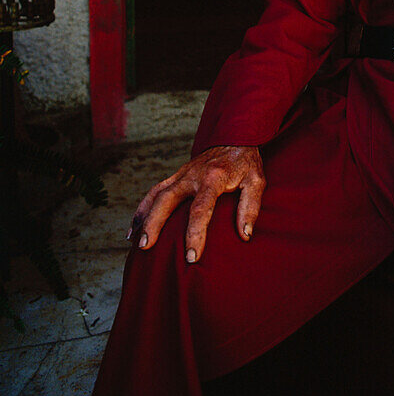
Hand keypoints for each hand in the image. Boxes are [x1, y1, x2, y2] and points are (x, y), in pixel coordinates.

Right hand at [129, 145, 264, 263]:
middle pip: (168, 199)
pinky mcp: (176, 175)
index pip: (200, 208)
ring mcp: (182, 174)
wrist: (234, 138)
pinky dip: (142, 209)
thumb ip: (251, 207)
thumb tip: (245, 234)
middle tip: (147, 247)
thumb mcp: (256, 181)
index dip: (195, 234)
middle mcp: (193, 174)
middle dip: (156, 223)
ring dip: (144, 217)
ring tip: (137, 242)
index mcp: (214, 177)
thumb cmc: (245, 163)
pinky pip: (154, 191)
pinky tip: (134, 228)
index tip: (191, 257)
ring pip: (156, 195)